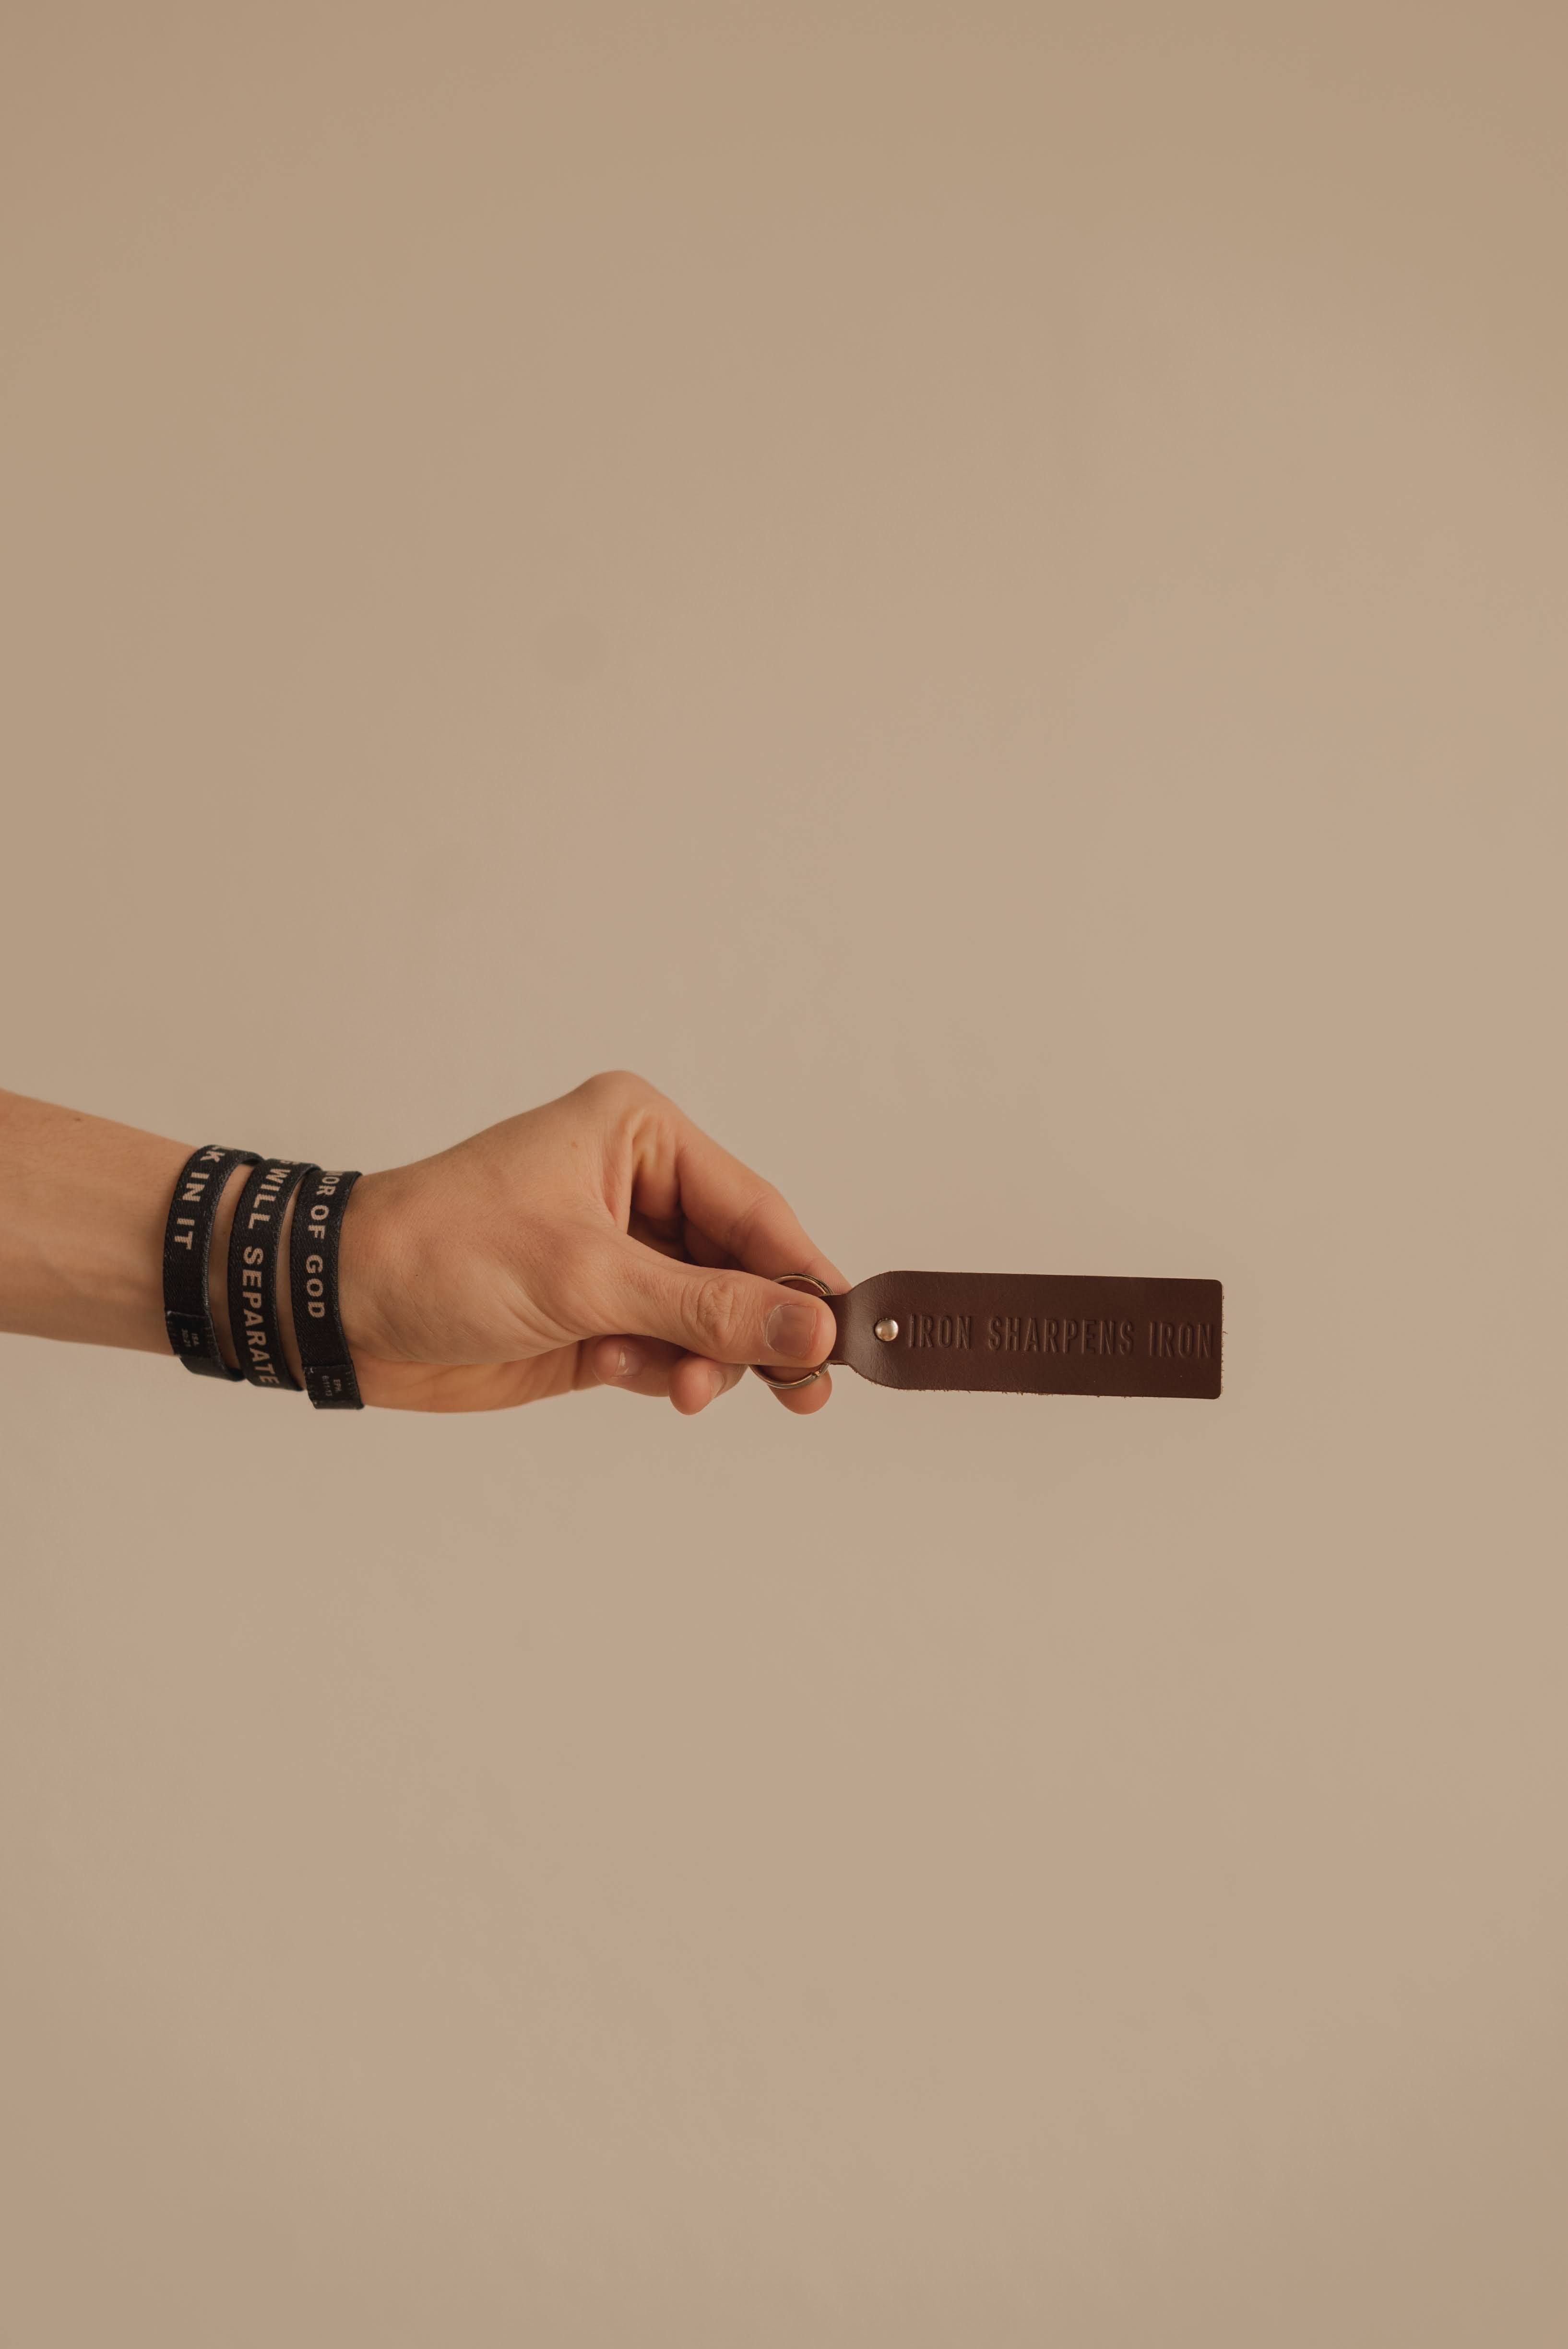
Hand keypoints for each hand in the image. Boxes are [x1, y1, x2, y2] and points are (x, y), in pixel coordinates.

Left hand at [335, 1071, 845, 1414]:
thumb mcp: (588, 1277)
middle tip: (795, 1391)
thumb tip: (809, 1326)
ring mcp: (617, 1252)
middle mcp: (636, 1186)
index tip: (838, 1338)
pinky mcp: (596, 1311)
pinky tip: (610, 1370)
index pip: (753, 1209)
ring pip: (708, 1317)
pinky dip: (654, 1371)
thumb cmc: (442, 1252)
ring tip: (673, 1386)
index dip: (801, 1276)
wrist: (342, 1307)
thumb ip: (708, 1307)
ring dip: (699, 1359)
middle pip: (741, 1266)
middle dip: (752, 1330)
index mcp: (640, 1136)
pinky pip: (666, 1348)